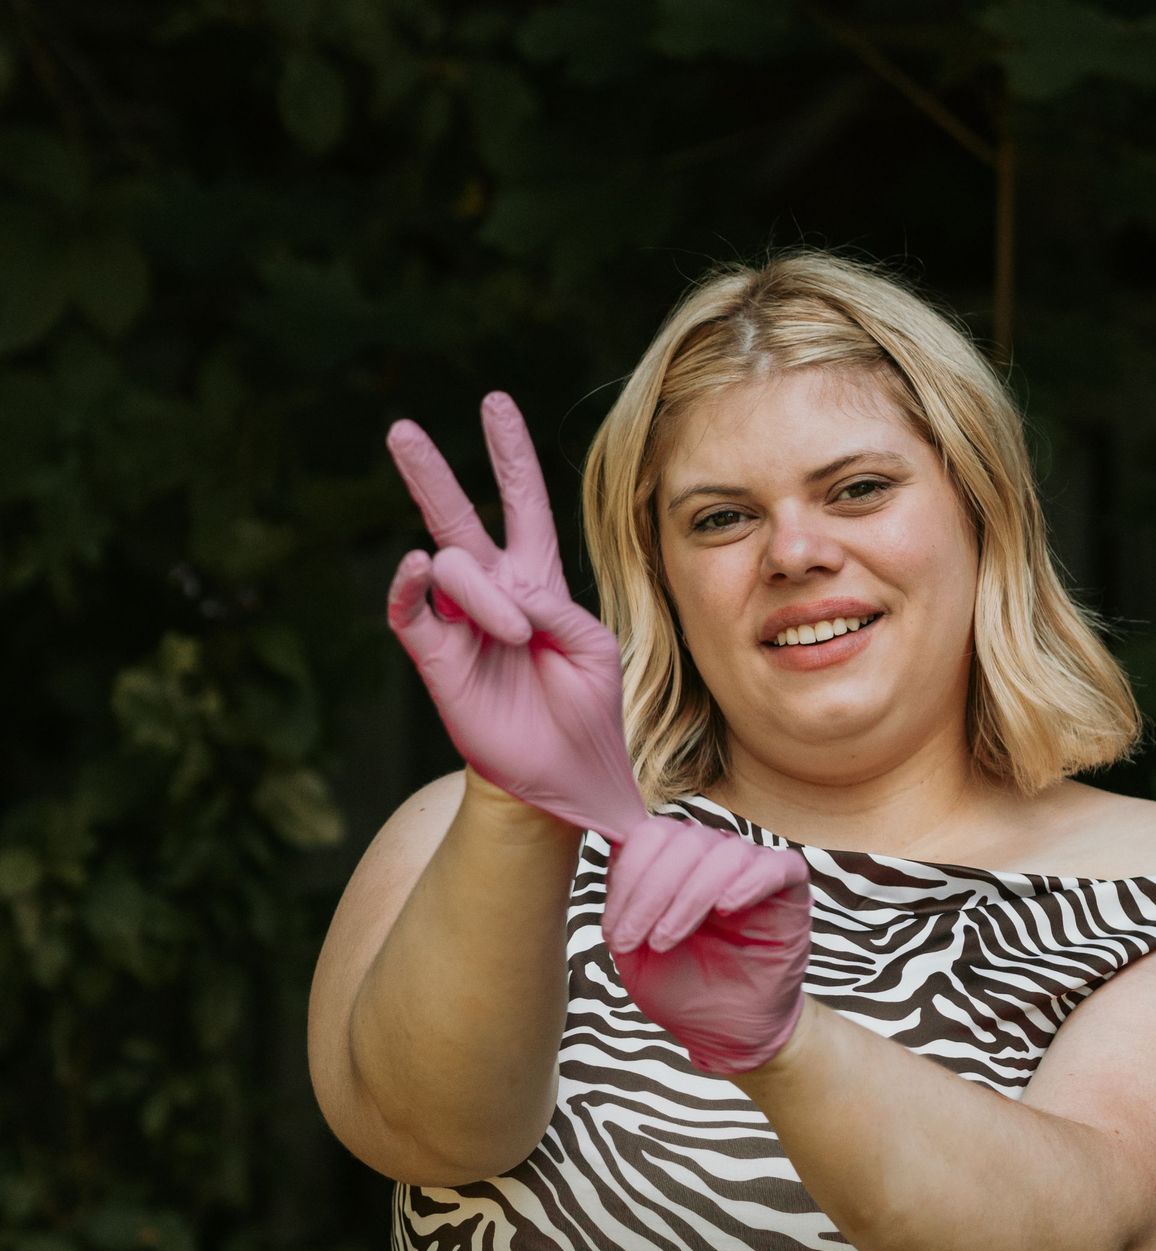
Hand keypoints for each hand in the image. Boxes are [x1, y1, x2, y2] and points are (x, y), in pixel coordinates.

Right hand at [384, 392, 647, 844]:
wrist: (565, 777)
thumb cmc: (588, 712)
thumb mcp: (592, 650)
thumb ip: (553, 608)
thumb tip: (505, 589)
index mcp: (538, 582)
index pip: (522, 504)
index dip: (509, 456)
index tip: (494, 403)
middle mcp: (492, 593)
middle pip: (456, 517)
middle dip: (430, 473)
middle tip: (399, 430)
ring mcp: (459, 624)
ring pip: (448, 568)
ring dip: (480, 592)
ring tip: (512, 635)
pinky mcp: (436, 658)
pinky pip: (410, 611)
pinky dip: (409, 586)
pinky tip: (417, 567)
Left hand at [602, 818, 811, 1075]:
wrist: (726, 1034)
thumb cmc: (683, 990)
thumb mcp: (633, 952)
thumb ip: (621, 904)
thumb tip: (612, 852)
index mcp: (675, 864)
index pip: (650, 837)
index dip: (628, 877)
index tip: (614, 934)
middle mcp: (713, 858)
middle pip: (682, 840)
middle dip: (651, 892)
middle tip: (637, 940)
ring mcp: (753, 870)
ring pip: (724, 852)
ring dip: (689, 896)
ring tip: (668, 940)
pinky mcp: (791, 891)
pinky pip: (779, 866)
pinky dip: (749, 882)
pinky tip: (725, 909)